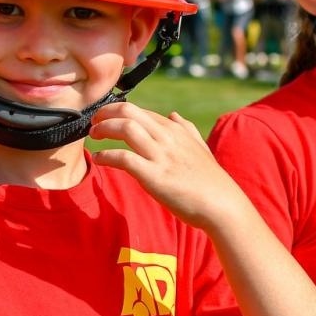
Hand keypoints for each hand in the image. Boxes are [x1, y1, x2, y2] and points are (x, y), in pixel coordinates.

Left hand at [88, 101, 247, 230]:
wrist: (221, 204)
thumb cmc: (210, 180)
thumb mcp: (200, 147)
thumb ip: (186, 129)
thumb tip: (174, 115)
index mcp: (175, 130)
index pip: (140, 111)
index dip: (118, 111)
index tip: (106, 119)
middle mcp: (167, 137)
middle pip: (129, 111)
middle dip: (106, 113)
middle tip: (93, 122)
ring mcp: (160, 155)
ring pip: (125, 128)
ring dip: (104, 129)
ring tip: (94, 136)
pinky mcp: (154, 176)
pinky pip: (124, 158)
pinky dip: (107, 156)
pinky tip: (100, 159)